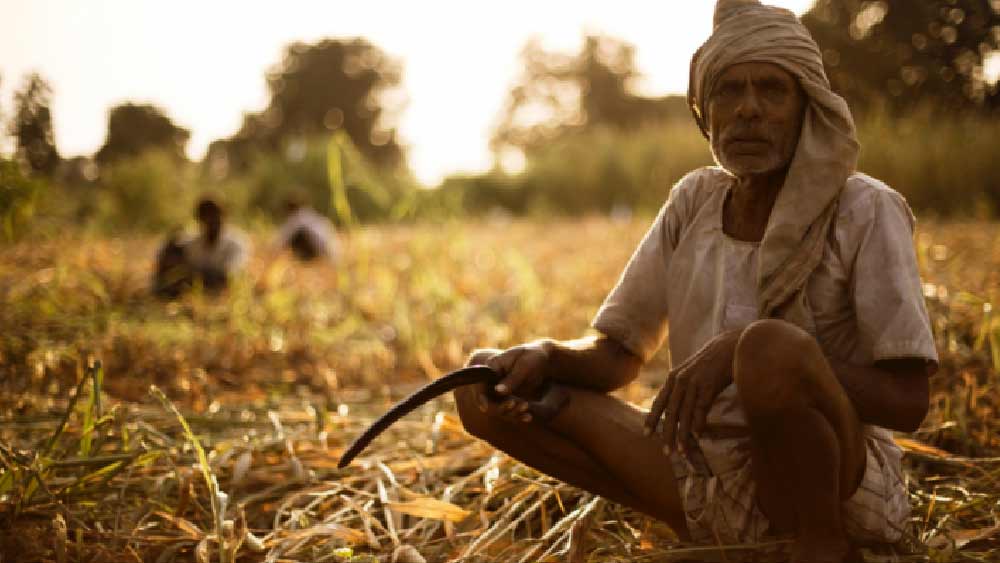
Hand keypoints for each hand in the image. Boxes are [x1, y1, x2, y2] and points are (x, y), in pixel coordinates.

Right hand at [467, 340, 554, 423]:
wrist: (545, 359)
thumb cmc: (534, 356)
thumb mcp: (524, 366)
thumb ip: (512, 379)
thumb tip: (497, 391)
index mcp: (493, 365)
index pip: (480, 382)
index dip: (480, 396)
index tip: (485, 408)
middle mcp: (494, 378)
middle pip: (487, 397)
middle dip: (498, 406)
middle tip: (515, 406)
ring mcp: (501, 387)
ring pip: (498, 405)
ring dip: (510, 411)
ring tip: (526, 408)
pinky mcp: (510, 395)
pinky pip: (509, 407)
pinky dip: (517, 413)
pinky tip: (528, 416)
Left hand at [643, 330, 739, 454]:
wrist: (731, 346)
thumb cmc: (712, 362)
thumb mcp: (691, 372)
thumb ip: (682, 388)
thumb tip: (679, 408)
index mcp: (674, 377)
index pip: (659, 402)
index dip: (652, 419)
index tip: (646, 435)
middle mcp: (680, 380)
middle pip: (670, 412)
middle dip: (667, 434)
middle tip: (666, 452)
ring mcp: (694, 383)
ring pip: (684, 414)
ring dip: (683, 435)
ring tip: (681, 450)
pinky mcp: (709, 386)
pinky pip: (700, 409)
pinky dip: (698, 424)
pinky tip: (697, 436)